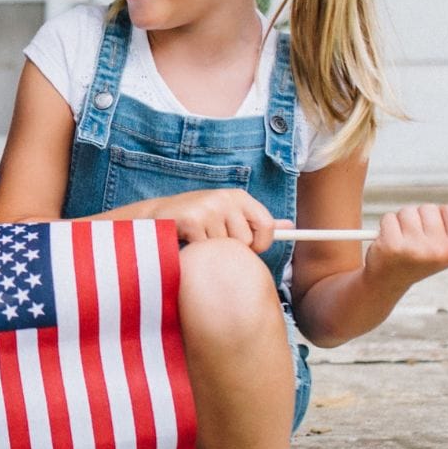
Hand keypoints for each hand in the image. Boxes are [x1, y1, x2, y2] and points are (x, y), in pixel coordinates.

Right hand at [152, 189, 284, 253]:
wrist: (157, 216)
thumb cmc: (198, 219)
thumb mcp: (230, 215)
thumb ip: (257, 222)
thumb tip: (289, 227)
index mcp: (239, 196)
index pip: (267, 225)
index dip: (261, 242)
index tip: (251, 247)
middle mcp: (225, 198)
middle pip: (246, 241)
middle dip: (232, 249)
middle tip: (215, 239)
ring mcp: (208, 208)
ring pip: (226, 248)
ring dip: (213, 250)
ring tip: (199, 238)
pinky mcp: (192, 220)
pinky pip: (207, 250)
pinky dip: (198, 252)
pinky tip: (188, 240)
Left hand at [363, 196, 447, 290]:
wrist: (389, 280)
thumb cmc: (419, 257)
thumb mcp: (445, 244)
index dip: (440, 214)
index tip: (434, 228)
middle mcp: (437, 251)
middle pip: (429, 208)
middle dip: (419, 216)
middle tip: (415, 237)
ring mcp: (414, 248)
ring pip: (408, 211)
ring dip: (402, 219)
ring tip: (402, 237)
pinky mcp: (391, 246)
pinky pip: (389, 217)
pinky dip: (387, 224)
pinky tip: (389, 239)